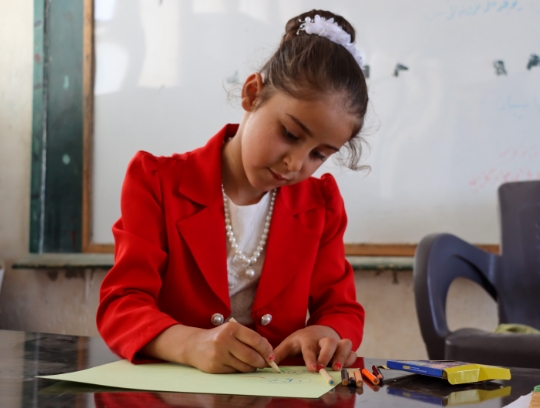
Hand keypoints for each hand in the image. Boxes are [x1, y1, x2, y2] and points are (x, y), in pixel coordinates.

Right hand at [140, 322, 273, 373]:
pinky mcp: (214, 367)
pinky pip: (235, 372)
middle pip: (251, 356)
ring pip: (244, 366)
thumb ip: (251, 338)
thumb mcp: (233, 331)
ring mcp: (218, 354)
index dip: (266, 349)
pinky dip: (240, 370)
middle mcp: (224, 340)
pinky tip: (237, 364)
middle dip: (261, 361)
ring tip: (250, 363)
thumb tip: (269, 351)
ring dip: (251, 367)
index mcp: (231, 328)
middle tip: (264, 363)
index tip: (271, 355)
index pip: (255, 340)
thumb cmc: (218, 337)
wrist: (194, 345)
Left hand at [272, 325, 356, 371]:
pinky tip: (345, 368)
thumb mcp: (290, 343)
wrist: (319, 330)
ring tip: (337, 369)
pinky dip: (351, 360)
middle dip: (328, 355)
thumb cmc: (303, 340)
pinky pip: (352, 352)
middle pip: (329, 343)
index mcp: (308, 339)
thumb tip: (268, 362)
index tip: (312, 368)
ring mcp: (336, 343)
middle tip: (324, 368)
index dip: (311, 358)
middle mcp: (323, 340)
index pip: (309, 347)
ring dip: (342, 357)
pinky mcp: (344, 349)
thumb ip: (279, 353)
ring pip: (344, 345)